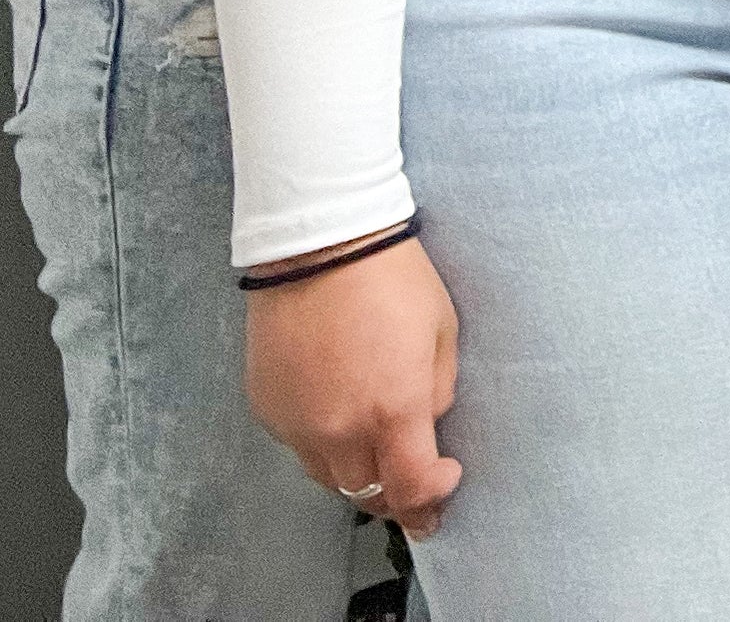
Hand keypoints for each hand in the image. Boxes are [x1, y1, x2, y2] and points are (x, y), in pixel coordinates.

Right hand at [243, 237, 462, 537]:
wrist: (320, 247)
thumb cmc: (392, 279)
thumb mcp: (441, 331)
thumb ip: (437, 391)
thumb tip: (426, 424)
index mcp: (392, 410)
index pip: (410, 489)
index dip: (431, 499)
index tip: (446, 481)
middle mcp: (338, 429)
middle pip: (366, 493)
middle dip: (395, 498)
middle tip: (412, 489)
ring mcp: (296, 423)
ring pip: (328, 476)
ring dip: (356, 474)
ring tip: (376, 457)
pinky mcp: (266, 408)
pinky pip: (299, 443)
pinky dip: (321, 442)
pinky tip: (336, 415)